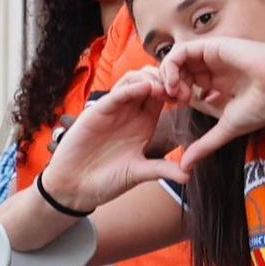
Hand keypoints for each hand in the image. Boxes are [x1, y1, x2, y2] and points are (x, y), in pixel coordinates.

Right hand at [40, 70, 189, 206]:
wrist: (75, 186)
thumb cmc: (107, 179)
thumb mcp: (139, 173)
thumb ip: (162, 169)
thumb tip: (188, 176)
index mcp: (145, 122)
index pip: (163, 96)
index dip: (177, 91)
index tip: (189, 96)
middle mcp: (131, 112)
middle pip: (150, 81)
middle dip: (166, 79)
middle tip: (179, 88)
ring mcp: (114, 110)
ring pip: (133, 80)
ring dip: (150, 79)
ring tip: (164, 88)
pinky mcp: (98, 112)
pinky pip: (116, 94)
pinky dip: (131, 88)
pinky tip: (144, 89)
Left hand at [156, 39, 264, 166]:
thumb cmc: (261, 108)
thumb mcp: (226, 129)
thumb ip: (205, 145)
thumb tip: (185, 168)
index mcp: (219, 85)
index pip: (186, 85)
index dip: (175, 95)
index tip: (176, 107)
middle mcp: (214, 69)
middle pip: (178, 71)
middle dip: (169, 85)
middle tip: (173, 99)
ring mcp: (212, 56)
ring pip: (177, 60)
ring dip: (168, 75)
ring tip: (174, 91)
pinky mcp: (212, 46)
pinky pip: (182, 50)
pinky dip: (172, 65)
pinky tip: (175, 81)